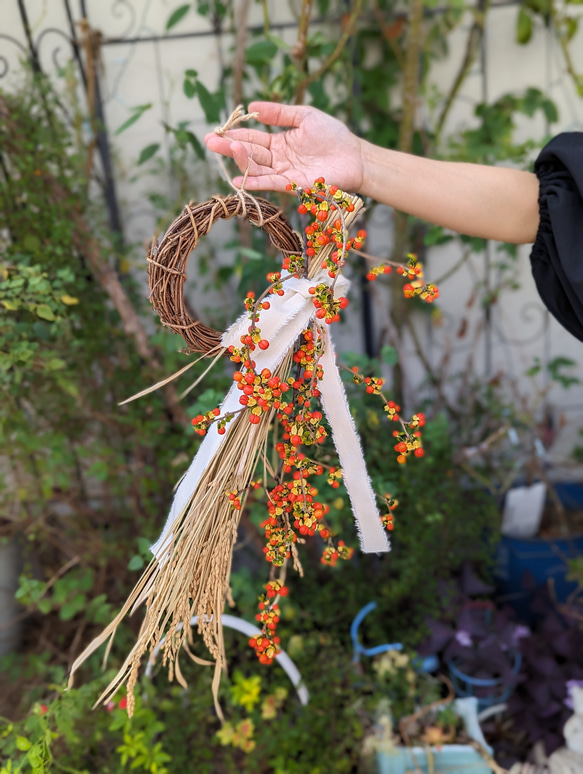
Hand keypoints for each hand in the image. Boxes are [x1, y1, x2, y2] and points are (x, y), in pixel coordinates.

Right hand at [204, 101, 364, 193]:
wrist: (355, 155)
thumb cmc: (333, 135)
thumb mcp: (303, 116)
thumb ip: (279, 113)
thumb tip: (252, 106)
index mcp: (279, 143)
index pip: (252, 140)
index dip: (234, 136)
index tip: (215, 133)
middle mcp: (278, 160)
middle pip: (250, 154)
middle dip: (229, 148)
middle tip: (210, 142)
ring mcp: (285, 174)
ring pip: (257, 168)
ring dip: (241, 160)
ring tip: (226, 149)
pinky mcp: (294, 185)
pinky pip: (271, 184)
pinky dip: (255, 182)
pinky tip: (239, 180)